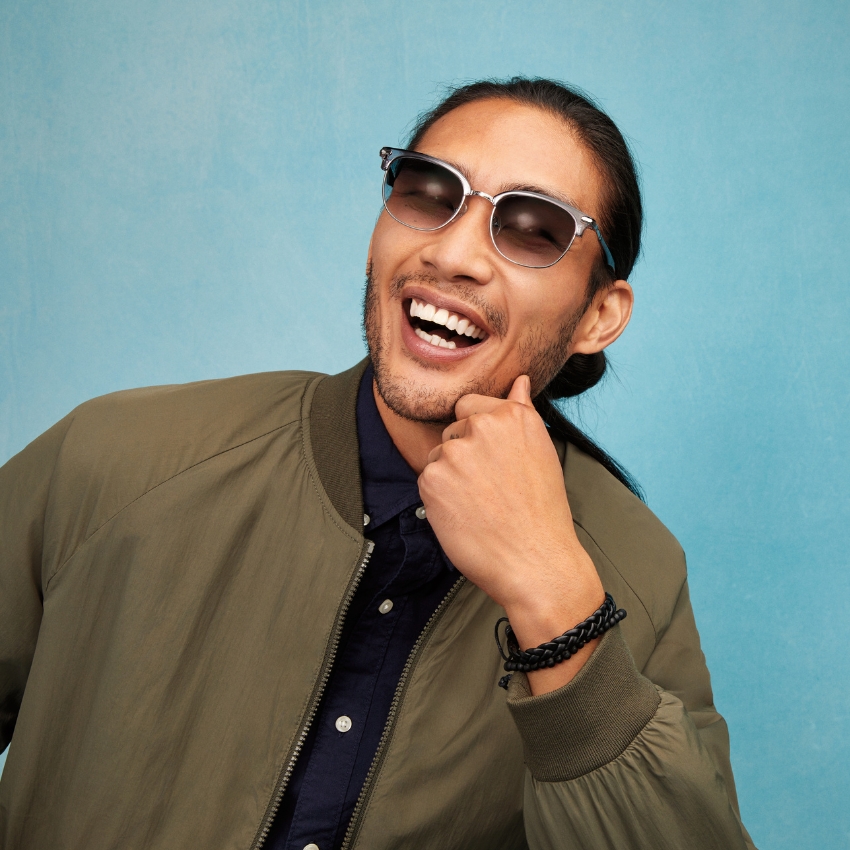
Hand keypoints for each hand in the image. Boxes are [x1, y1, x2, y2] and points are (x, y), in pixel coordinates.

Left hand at [418, 375, 604, 691]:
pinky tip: (465, 514)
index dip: (478, 435)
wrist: (536, 562)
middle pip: (452, 431)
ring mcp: (454, 451)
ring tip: (481, 504)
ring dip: (451, 477)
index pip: (469, 406)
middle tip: (492, 489)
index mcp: (511, 414)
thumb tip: (520, 380)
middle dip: (464, 455)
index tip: (493, 462)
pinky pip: (427, 480)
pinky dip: (439, 497)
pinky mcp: (431, 478)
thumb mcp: (541, 452)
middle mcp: (481, 426)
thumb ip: (523, 411)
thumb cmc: (542, 512)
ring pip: (438, 456)